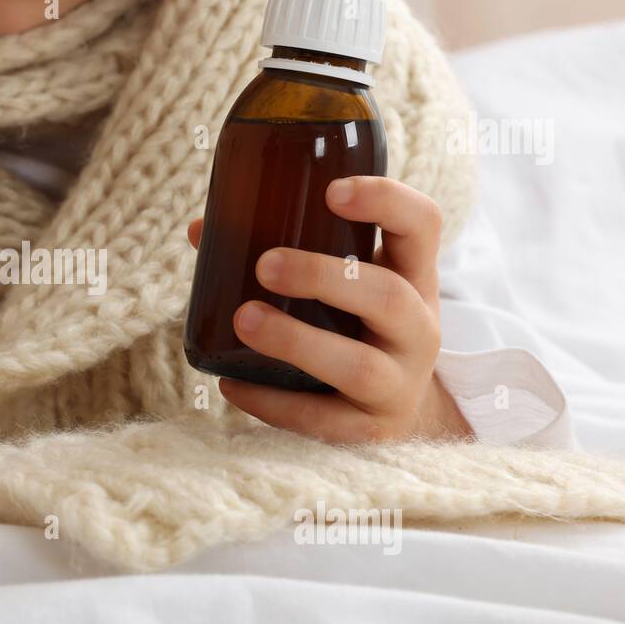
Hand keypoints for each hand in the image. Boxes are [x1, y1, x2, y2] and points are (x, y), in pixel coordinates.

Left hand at [186, 176, 472, 443]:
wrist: (395, 414)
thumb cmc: (355, 329)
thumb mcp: (344, 286)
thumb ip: (285, 250)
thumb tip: (201, 230)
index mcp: (414, 277)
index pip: (423, 225)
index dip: (386, 200)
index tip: (331, 191)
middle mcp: (418, 329)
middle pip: (388, 296)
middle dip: (323, 277)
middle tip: (264, 265)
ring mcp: (399, 385)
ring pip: (358, 365)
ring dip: (296, 341)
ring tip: (243, 319)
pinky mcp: (369, 432)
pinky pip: (321, 420)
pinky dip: (271, 402)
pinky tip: (231, 385)